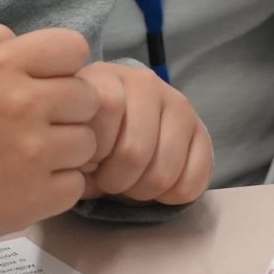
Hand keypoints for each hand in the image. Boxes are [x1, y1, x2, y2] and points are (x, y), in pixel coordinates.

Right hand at [0, 24, 99, 239]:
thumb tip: (26, 41)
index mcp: (2, 66)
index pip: (72, 46)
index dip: (63, 64)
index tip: (49, 79)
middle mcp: (24, 104)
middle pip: (87, 96)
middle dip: (69, 108)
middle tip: (41, 122)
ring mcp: (35, 153)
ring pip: (87, 141)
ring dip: (65, 149)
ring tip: (30, 156)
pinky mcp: (39, 195)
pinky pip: (76, 183)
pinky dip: (57, 186)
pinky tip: (26, 183)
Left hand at [82, 66, 213, 205]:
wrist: (123, 117)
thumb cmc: (89, 129)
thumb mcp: (72, 131)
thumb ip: (72, 147)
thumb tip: (86, 174)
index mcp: (107, 78)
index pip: (107, 108)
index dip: (93, 149)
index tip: (86, 161)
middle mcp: (146, 84)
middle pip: (135, 150)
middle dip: (116, 180)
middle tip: (107, 181)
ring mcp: (178, 105)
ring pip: (164, 171)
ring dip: (143, 191)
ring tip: (129, 184)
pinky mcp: (201, 130)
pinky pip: (193, 179)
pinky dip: (172, 196)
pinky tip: (157, 187)